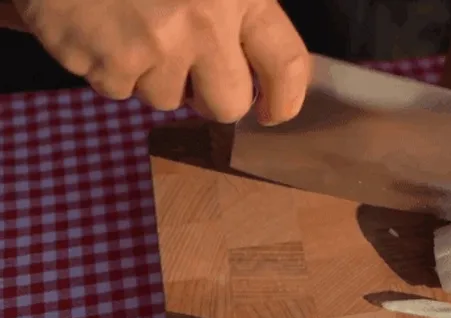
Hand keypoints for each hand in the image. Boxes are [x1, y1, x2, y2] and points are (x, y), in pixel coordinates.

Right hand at [11, 0, 310, 123]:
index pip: (287, 64)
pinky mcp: (107, 63)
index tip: (272, 113)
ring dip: (153, 76)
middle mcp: (204, 25)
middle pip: (228, 104)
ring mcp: (153, 47)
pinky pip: (118, 90)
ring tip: (134, 29)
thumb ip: (239, 7)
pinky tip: (103, 30)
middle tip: (195, 78)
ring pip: (167, 99)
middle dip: (212, 99)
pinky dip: (110, 68)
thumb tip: (254, 62)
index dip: (285, 99)